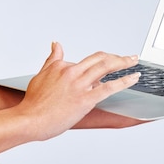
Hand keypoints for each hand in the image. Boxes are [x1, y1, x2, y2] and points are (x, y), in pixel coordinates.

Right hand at [16, 42, 139, 140]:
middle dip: (117, 57)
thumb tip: (55, 44)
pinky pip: (109, 87)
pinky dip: (124, 81)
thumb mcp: (41, 75)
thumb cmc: (34, 103)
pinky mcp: (85, 99)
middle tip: (129, 57)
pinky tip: (133, 77)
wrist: (30, 119)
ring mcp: (80, 85)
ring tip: (134, 62)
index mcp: (63, 67)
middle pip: (100, 58)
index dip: (100, 63)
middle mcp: (72, 72)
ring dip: (123, 62)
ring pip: (106, 67)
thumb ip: (52, 59)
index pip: (86, 60)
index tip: (108, 66)